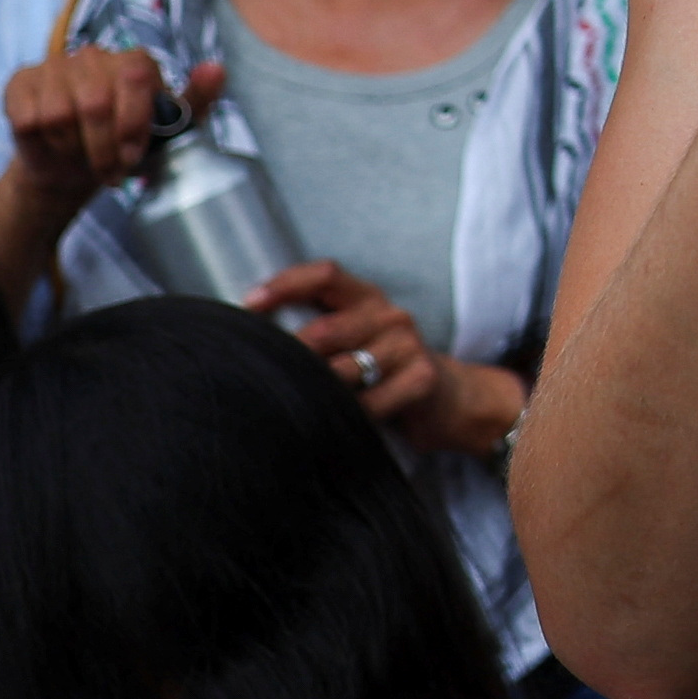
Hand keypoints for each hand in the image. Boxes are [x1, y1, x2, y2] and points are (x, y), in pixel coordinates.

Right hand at [1, 45, 212, 219]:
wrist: (74, 167)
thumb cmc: (125, 146)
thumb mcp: (169, 131)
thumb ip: (196, 101)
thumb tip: (217, 68)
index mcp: (134, 61)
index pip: (136, 78)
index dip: (132, 124)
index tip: (133, 155)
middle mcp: (94, 55)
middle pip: (96, 102)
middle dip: (102, 147)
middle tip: (109, 169)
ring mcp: (55, 65)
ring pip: (59, 113)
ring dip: (72, 149)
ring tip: (82, 157)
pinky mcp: (20, 82)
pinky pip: (28, 118)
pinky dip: (42, 143)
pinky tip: (52, 145)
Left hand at [254, 259, 454, 429]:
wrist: (447, 399)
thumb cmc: (383, 369)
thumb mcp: (355, 338)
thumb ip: (317, 330)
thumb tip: (253, 342)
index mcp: (367, 298)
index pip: (325, 275)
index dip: (286, 285)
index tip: (250, 305)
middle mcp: (389, 315)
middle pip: (324, 331)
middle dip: (291, 359)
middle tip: (266, 379)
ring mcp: (407, 345)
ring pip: (341, 371)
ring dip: (315, 392)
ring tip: (297, 406)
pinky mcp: (420, 378)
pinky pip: (367, 404)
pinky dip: (346, 417)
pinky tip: (337, 423)